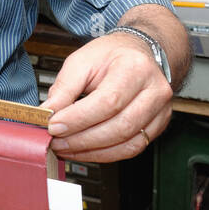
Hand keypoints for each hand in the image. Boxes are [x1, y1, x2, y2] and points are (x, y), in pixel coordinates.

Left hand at [41, 32, 173, 162]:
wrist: (137, 54)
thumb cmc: (110, 56)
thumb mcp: (81, 61)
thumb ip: (64, 88)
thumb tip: (48, 113)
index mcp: (135, 68)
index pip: (108, 101)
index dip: (78, 119)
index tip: (53, 126)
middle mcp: (154, 91)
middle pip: (120, 126)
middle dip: (82, 139)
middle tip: (56, 141)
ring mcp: (160, 111)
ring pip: (127, 143)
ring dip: (91, 151)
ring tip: (65, 147)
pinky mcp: (158, 126)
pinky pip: (131, 149)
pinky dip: (104, 155)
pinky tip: (83, 151)